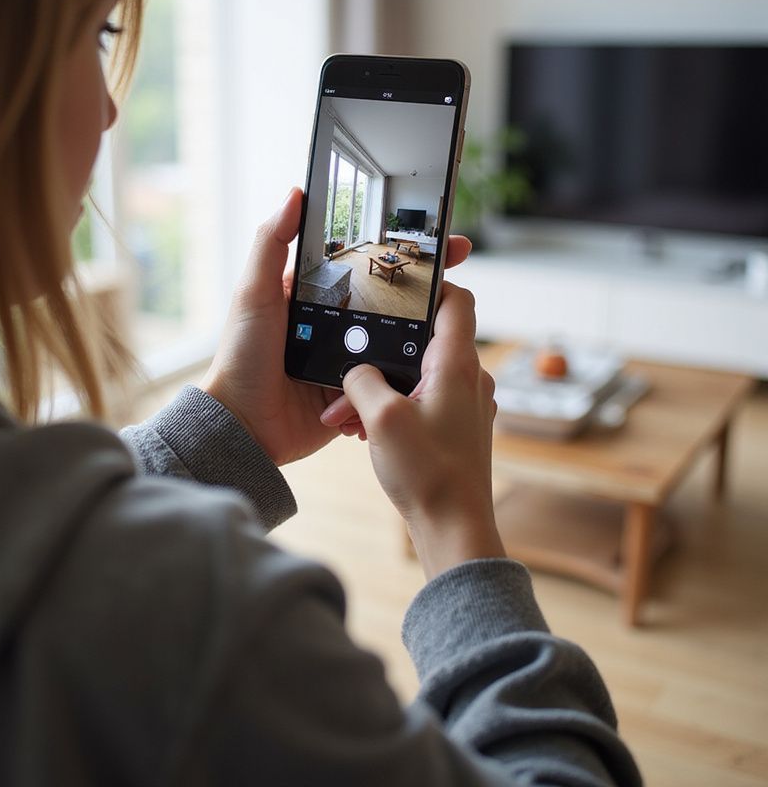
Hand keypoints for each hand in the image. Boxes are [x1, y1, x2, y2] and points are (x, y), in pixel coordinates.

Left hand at [200, 187, 471, 466]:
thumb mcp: (255, 292)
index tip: (442, 240)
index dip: (405, 250)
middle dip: (430, 295)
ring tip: (450, 335)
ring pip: (399, 343)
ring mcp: (349, 359)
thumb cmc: (241, 356)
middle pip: (394, 302)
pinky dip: (405, 381)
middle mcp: (337, 323)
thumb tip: (295, 193)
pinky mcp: (356, 393)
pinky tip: (424, 376)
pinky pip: (389, 384)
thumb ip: (272, 243)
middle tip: (460, 287)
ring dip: (424, 341)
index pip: (369, 264)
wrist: (244, 425)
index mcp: (318, 295)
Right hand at [337, 283, 504, 578]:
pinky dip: (392, 408)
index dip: (430, 286)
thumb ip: (362, 380)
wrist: (454, 528)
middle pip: (424, 342)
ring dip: (379, 388)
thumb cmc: (428, 474)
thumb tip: (356, 370)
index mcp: (457, 365)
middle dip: (380, 354)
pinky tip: (361, 429)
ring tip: (345, 413)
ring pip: (416, 376)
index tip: (399, 286)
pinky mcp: (456, 427)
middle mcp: (468, 379)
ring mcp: (465, 404)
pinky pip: (420, 402)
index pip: (457, 301)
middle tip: (349, 369)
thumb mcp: (381, 419)